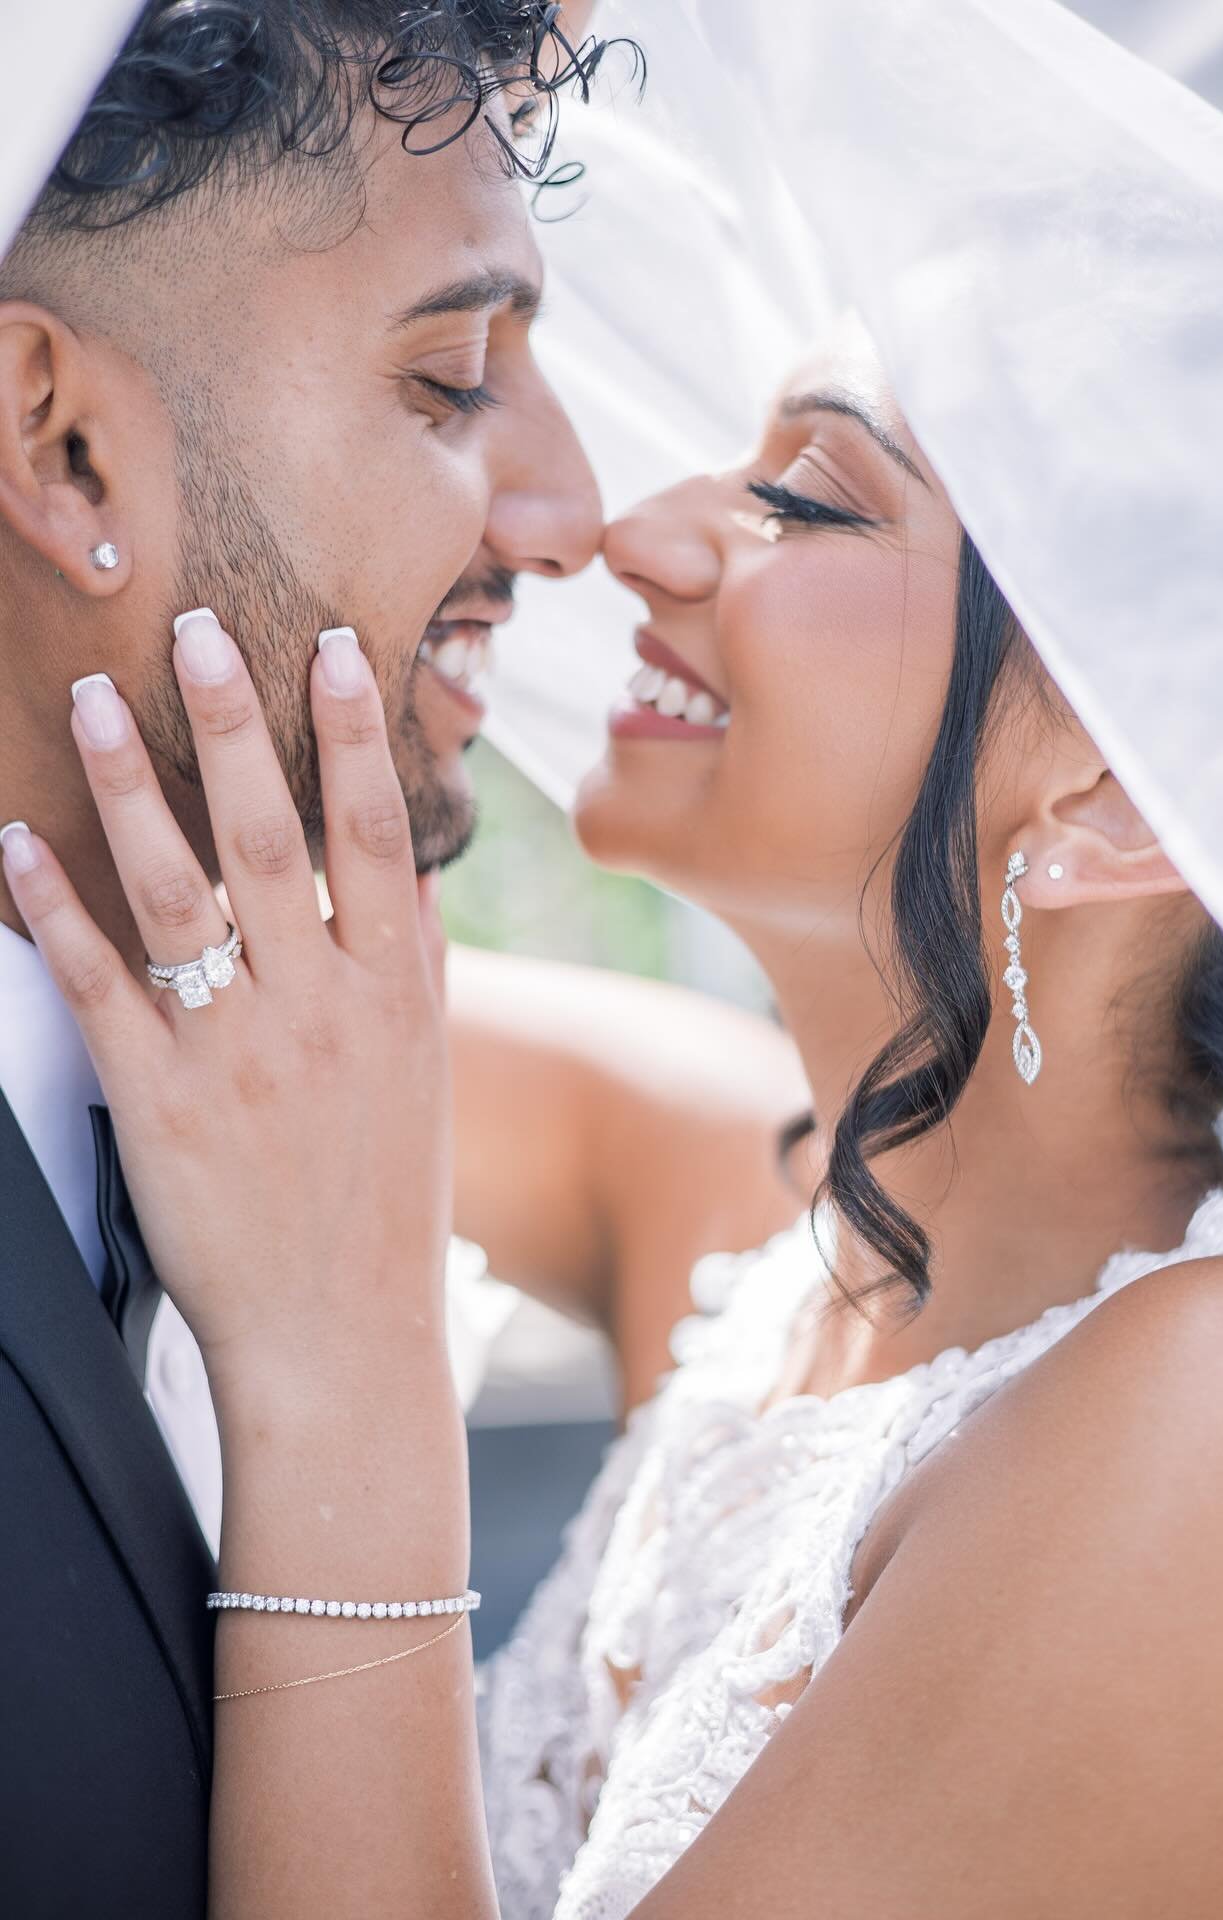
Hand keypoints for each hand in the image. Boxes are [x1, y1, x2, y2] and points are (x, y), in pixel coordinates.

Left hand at [1, 612, 451, 1407]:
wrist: (341, 1333)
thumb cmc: (385, 1200)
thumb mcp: (423, 1074)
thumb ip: (414, 966)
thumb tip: (411, 868)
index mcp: (396, 994)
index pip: (378, 835)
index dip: (353, 734)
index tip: (330, 648)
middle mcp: (320, 1008)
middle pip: (271, 838)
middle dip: (236, 725)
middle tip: (200, 629)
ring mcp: (238, 1052)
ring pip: (178, 892)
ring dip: (133, 789)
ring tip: (99, 700)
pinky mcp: (161, 1103)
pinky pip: (101, 986)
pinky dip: (53, 911)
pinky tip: (15, 846)